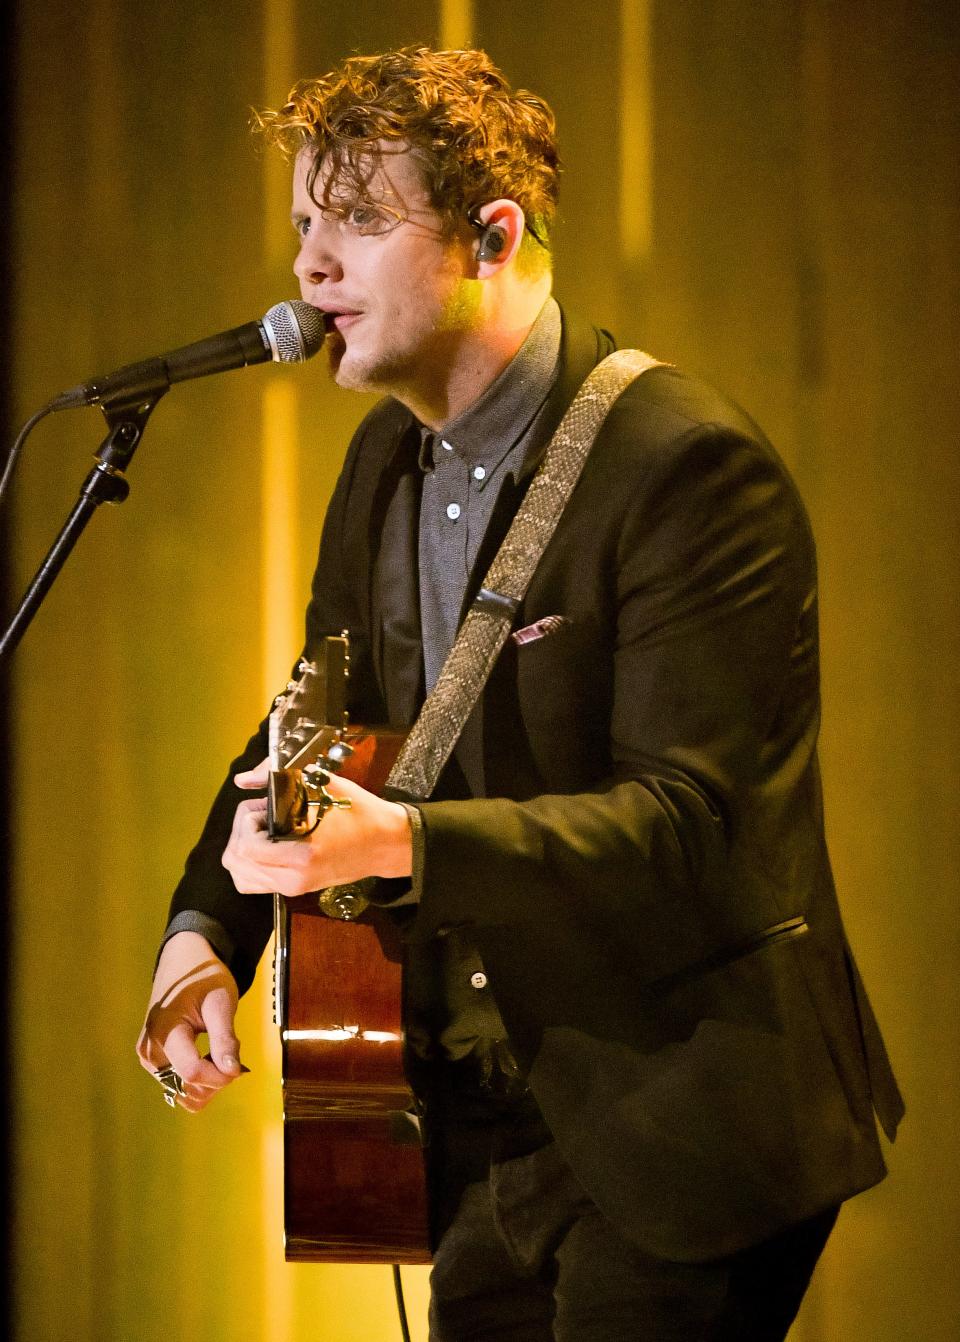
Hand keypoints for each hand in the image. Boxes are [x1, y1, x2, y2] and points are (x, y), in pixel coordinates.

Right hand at [136, 931, 244, 1112]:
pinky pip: (178, 1086)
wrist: (184, 965)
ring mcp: (148, 1058)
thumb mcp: (221, 1003)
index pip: (192, 1073)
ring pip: (183, 1092)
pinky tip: (207, 1057)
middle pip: (187, 1087)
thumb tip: (232, 1072)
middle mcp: (150, 1050)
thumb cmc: (204, 980)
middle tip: (230, 1052)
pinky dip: (198, 1079)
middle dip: (215, 1078)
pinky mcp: (152, 1062)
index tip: (240, 1065)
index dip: (220, 1076)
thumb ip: (225, 1039)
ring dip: (207, 1081)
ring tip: (217, 1052)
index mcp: (165, 1031)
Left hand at [223, 759, 412, 895]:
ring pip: (240, 874)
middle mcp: (293, 878)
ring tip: (264, 829)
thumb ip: (279, 777)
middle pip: (235, 861)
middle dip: (241, 831)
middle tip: (261, 814)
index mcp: (301, 856)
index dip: (247, 820)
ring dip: (243, 847)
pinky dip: (250, 862)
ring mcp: (293, 886)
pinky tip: (267, 843)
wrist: (385, 844)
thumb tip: (244, 778)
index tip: (263, 806)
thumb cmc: (359, 814)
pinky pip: (253, 882)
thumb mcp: (322, 786)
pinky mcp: (295, 888)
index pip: (246, 847)